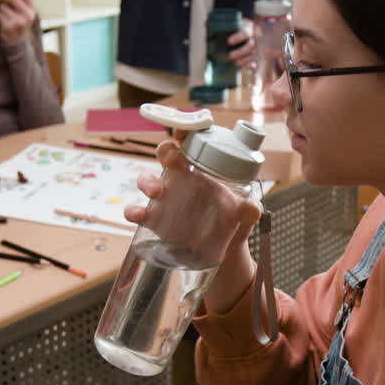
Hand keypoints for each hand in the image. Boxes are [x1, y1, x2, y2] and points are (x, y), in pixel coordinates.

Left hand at [0, 0, 37, 45]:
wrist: (18, 39)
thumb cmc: (21, 19)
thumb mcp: (27, 9)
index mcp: (33, 8)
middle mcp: (28, 15)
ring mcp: (19, 22)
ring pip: (4, 6)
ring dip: (1, 7)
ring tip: (5, 13)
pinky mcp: (9, 27)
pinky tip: (3, 20)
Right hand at [126, 138, 261, 315]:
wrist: (223, 253)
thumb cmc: (232, 223)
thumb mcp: (244, 216)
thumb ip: (249, 211)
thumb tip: (251, 208)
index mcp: (203, 170)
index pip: (192, 144)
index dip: (185, 131)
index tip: (185, 131)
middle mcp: (180, 179)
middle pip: (166, 154)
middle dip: (165, 151)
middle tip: (171, 160)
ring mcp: (165, 198)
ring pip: (147, 179)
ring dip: (147, 181)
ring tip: (156, 192)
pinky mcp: (154, 220)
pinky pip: (137, 211)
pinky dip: (133, 211)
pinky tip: (138, 216)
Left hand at [226, 19, 255, 68]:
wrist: (252, 29)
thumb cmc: (239, 27)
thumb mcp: (235, 24)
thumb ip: (226, 27)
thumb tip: (209, 29)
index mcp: (248, 29)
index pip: (244, 33)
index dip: (237, 38)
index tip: (228, 42)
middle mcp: (254, 38)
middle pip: (249, 46)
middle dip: (240, 52)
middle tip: (230, 56)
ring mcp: (256, 47)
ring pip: (253, 54)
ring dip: (244, 60)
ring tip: (236, 63)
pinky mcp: (256, 54)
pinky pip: (255, 61)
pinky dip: (252, 65)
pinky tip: (249, 68)